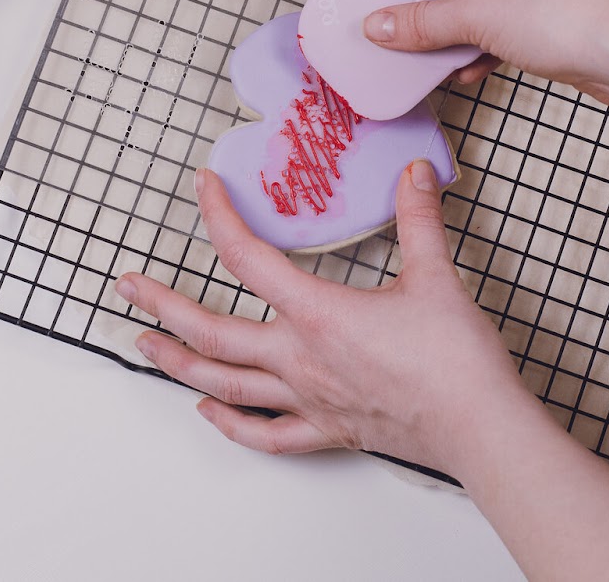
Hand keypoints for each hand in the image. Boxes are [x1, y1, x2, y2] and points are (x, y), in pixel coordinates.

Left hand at [114, 163, 524, 477]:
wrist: (480, 427)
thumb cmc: (455, 361)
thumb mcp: (435, 275)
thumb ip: (418, 219)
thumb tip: (414, 173)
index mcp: (316, 313)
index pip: (247, 257)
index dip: (218, 217)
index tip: (204, 189)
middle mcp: (298, 359)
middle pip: (211, 331)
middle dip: (162, 306)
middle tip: (128, 287)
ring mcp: (307, 400)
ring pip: (225, 384)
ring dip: (178, 363)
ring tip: (146, 346)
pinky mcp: (328, 430)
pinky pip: (266, 434)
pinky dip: (231, 424)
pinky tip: (209, 411)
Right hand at [363, 0, 608, 98]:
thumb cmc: (556, 15)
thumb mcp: (471, 19)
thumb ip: (419, 22)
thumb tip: (377, 25)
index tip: (399, 3)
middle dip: (445, 9)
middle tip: (418, 32)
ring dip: (469, 28)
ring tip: (445, 57)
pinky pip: (522, 9)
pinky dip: (498, 34)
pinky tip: (476, 67)